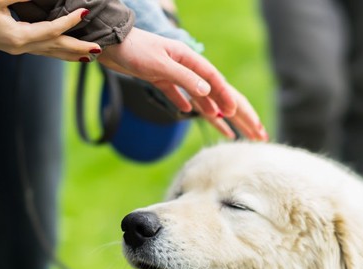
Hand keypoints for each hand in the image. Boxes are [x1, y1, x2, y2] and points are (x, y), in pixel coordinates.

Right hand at [0, 0, 100, 60]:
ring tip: (94, 53)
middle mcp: (23, 47)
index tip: (84, 12)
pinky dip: (63, 53)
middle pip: (57, 48)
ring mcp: (22, 50)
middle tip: (99, 47)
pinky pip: (48, 53)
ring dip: (75, 53)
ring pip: (54, 53)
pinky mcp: (22, 49)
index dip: (69, 21)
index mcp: (18, 36)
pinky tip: (76, 55)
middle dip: (79, 47)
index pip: (51, 30)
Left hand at [99, 28, 267, 139]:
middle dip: (235, 112)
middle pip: (216, 92)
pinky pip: (181, 96)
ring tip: (231, 131)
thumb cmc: (134, 50)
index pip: (216, 82)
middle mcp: (186, 67)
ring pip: (201, 98)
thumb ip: (184, 78)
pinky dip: (190, 106)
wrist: (108, 43)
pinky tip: (195, 115)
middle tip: (255, 131)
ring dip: (216, 115)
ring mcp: (174, 73)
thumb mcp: (160, 64)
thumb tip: (207, 93)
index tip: (238, 117)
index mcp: (189, 60)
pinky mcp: (161, 79)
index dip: (228, 99)